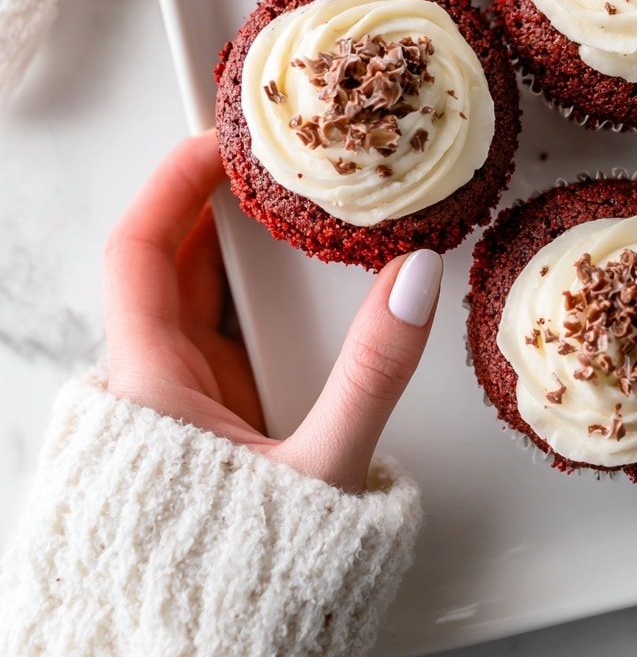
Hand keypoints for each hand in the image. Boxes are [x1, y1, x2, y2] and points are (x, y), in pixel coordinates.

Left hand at [104, 130, 441, 492]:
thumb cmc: (232, 581)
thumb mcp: (321, 469)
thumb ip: (373, 374)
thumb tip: (414, 281)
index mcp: (154, 382)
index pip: (140, 248)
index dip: (173, 182)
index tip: (220, 138)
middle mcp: (155, 384)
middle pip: (174, 262)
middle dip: (222, 204)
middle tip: (275, 161)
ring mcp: (182, 405)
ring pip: (201, 302)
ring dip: (243, 252)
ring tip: (295, 208)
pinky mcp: (210, 428)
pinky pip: (227, 339)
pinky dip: (260, 302)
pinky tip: (303, 292)